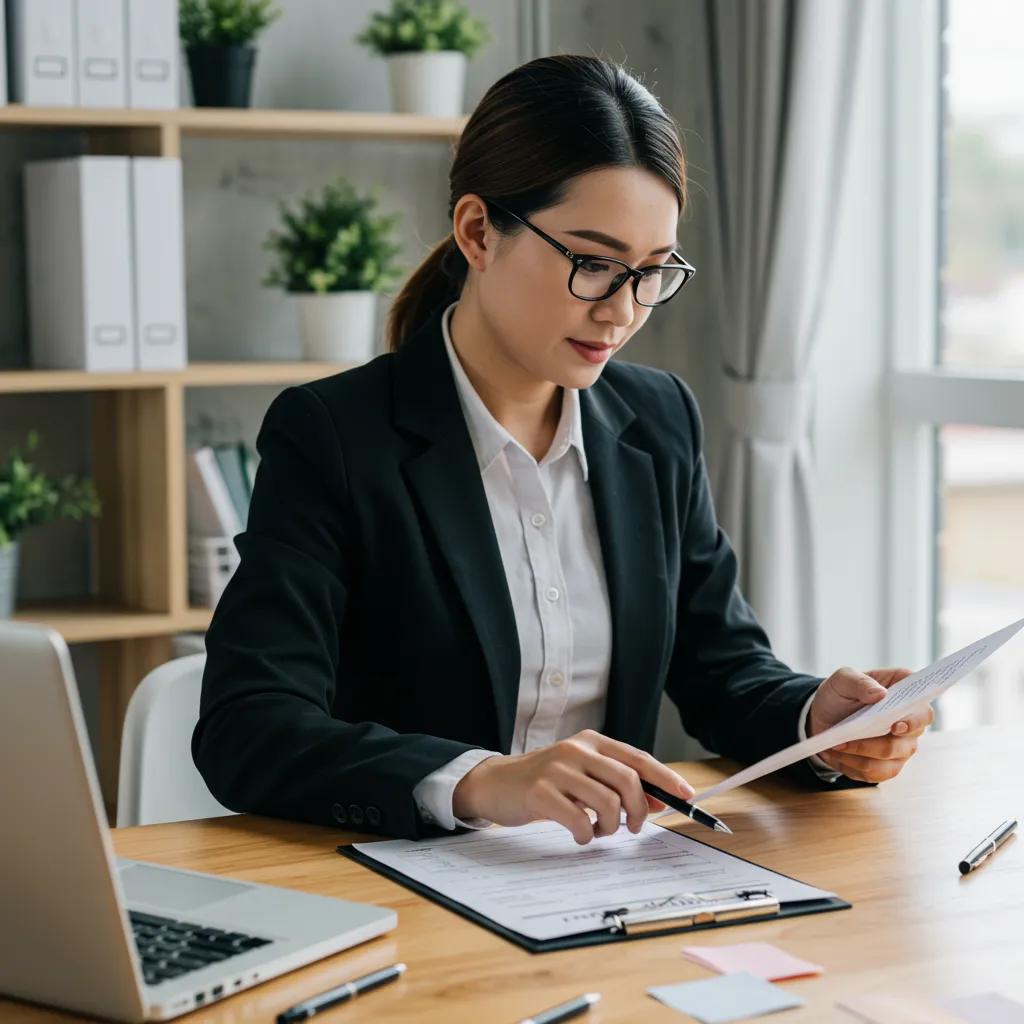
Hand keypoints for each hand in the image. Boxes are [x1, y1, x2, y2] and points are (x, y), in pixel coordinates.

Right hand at [452, 729, 694, 844]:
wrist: (496, 783)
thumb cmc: (546, 781)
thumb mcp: (583, 774)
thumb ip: (616, 782)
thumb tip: (659, 801)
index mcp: (591, 741)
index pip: (637, 758)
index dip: (665, 778)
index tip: (686, 797)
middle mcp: (576, 749)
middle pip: (628, 780)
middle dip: (639, 810)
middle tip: (633, 827)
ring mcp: (557, 769)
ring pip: (607, 801)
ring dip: (611, 826)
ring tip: (600, 830)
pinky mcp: (540, 792)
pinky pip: (579, 819)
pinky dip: (586, 834)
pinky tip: (580, 834)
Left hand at [808, 666, 933, 782]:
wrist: (822, 718)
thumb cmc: (839, 695)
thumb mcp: (842, 680)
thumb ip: (859, 682)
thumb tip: (880, 694)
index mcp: (904, 695)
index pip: (922, 709)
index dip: (914, 720)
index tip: (896, 726)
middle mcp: (910, 722)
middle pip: (908, 738)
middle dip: (878, 739)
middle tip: (851, 735)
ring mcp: (902, 746)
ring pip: (890, 756)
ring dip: (860, 752)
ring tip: (838, 744)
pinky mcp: (888, 765)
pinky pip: (877, 772)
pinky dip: (855, 764)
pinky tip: (839, 755)